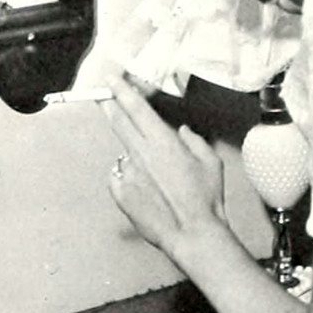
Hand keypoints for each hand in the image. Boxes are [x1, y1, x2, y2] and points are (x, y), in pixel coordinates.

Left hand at [104, 74, 226, 260]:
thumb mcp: (210, 162)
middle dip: (109, 106)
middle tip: (102, 97)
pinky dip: (129, 178)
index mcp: (161, 140)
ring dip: (133, 154)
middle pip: (118, 122)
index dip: (121, 90)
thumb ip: (194, 141)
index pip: (135, 107)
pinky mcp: (120, 193)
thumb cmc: (206, 198)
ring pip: (125, 153)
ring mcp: (128, 173)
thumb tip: (181, 132)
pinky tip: (146, 192)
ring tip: (156, 175)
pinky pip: (120, 178)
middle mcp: (140, 152)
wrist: (192, 234)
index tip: (111, 79)